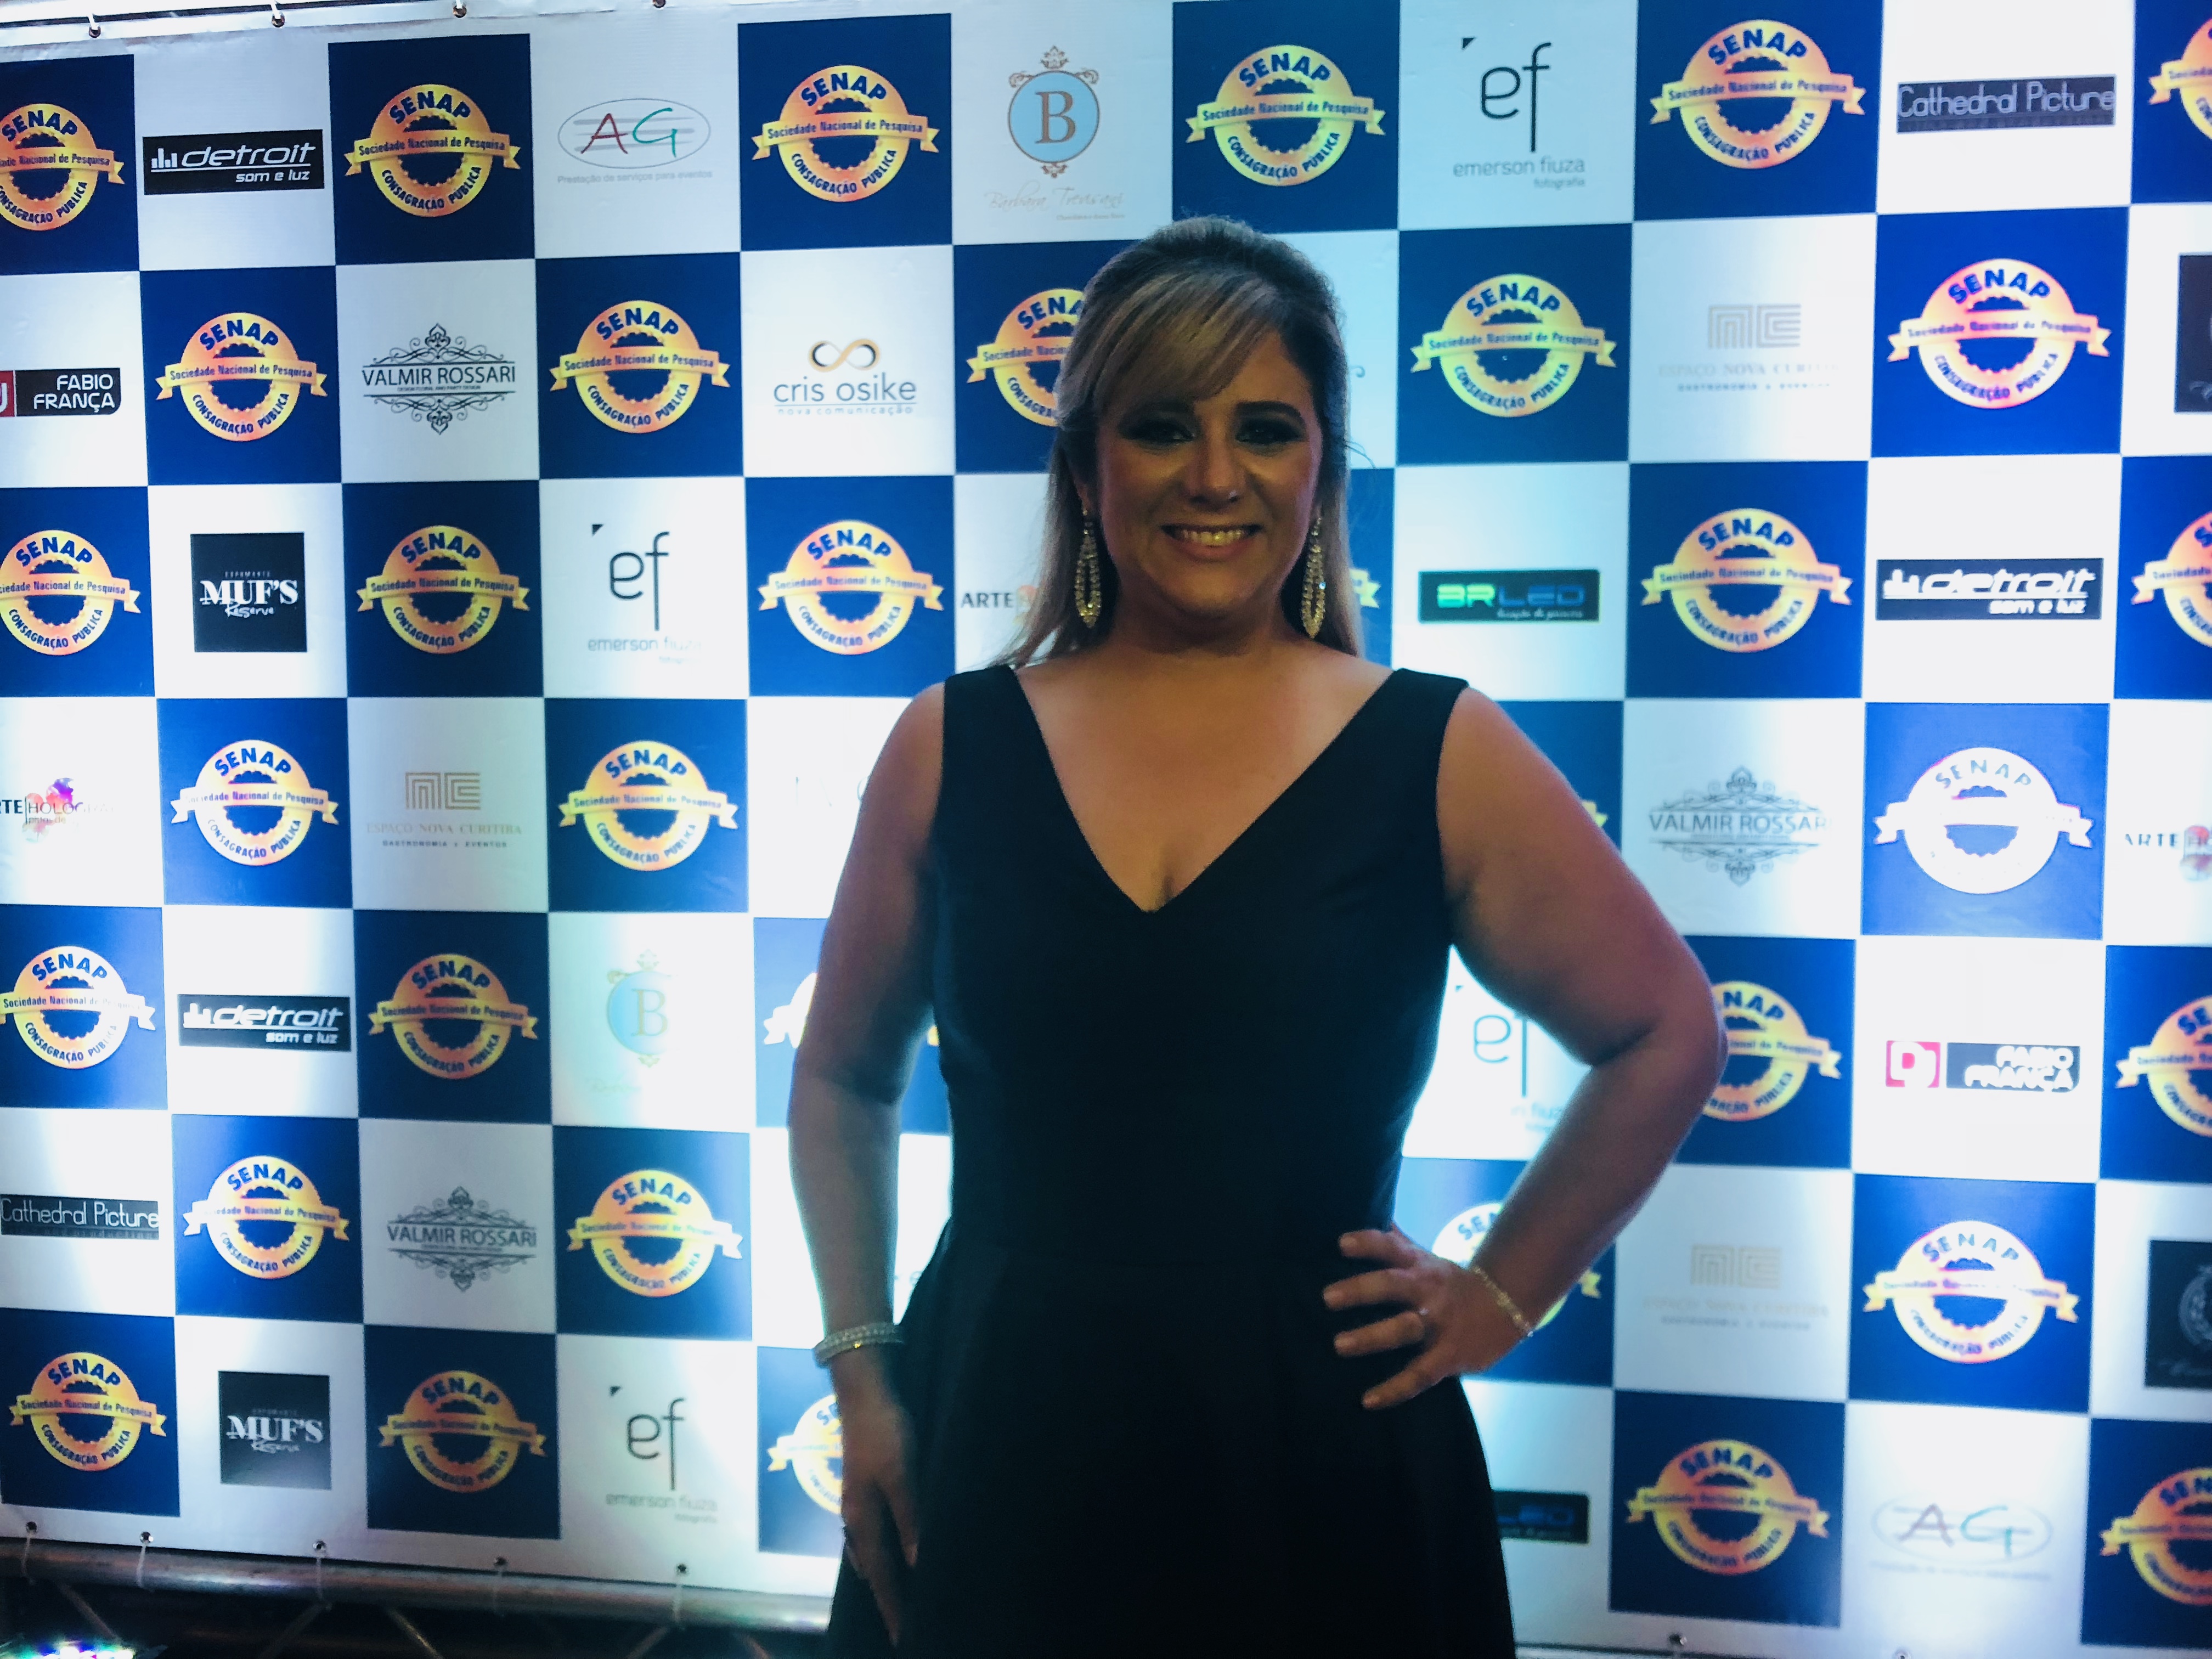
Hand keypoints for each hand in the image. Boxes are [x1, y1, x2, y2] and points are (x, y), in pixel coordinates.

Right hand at [829, 1348, 919, 1641]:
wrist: (864, 1394)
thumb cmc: (886, 1435)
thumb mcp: (902, 1476)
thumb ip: (911, 1519)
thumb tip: (918, 1564)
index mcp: (863, 1521)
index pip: (882, 1577)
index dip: (894, 1608)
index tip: (905, 1639)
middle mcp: (855, 1520)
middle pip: (873, 1571)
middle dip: (888, 1601)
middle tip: (904, 1630)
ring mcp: (857, 1504)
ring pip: (871, 1555)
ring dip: (884, 1580)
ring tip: (899, 1603)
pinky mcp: (864, 1490)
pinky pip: (872, 1537)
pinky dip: (881, 1556)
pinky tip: (892, 1555)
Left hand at [1322, 1226, 1526, 1408]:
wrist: (1508, 1304)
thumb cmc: (1453, 1282)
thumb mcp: (1426, 1258)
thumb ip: (1396, 1241)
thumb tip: (1367, 1208)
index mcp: (1420, 1265)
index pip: (1391, 1247)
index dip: (1367, 1243)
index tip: (1340, 1243)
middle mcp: (1427, 1291)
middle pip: (1393, 1286)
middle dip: (1361, 1290)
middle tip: (1326, 1297)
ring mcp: (1439, 1324)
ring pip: (1404, 1329)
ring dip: (1371, 1337)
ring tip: (1339, 1345)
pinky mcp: (1448, 1356)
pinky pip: (1419, 1375)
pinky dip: (1395, 1389)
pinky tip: (1368, 1400)